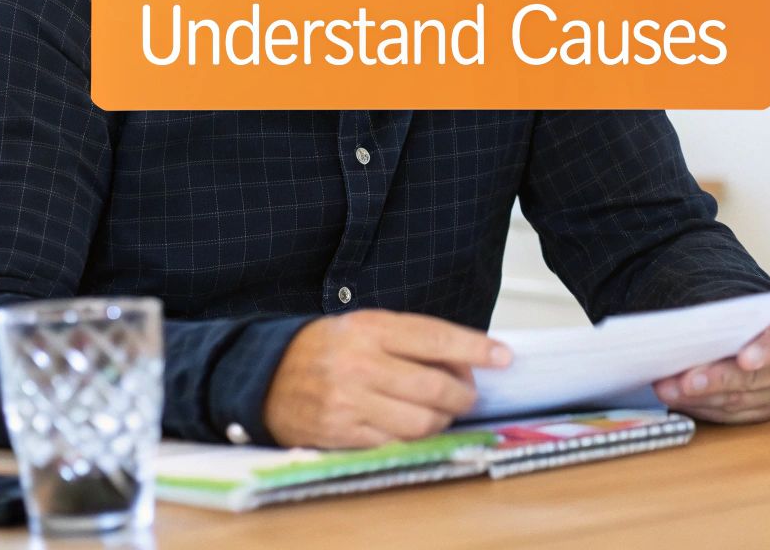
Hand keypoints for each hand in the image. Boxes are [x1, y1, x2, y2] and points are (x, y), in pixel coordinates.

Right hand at [264, 310, 512, 447]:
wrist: (266, 376)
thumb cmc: (327, 349)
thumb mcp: (365, 327)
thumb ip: (411, 341)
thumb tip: (466, 363)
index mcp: (369, 328)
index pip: (434, 338)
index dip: (475, 349)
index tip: (503, 356)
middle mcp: (359, 363)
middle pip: (434, 387)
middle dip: (463, 395)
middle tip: (469, 394)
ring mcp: (349, 402)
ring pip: (420, 422)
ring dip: (442, 421)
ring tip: (439, 411)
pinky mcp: (341, 433)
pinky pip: (395, 443)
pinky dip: (413, 437)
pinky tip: (412, 426)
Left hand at [653, 304, 769, 423]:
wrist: (755, 326)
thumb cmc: (744, 311)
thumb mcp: (740, 303)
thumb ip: (725, 315)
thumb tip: (688, 330)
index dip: (766, 351)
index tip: (744, 360)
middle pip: (754, 378)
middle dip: (715, 381)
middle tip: (684, 381)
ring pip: (738, 401)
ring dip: (699, 397)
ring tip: (668, 390)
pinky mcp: (766, 410)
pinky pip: (732, 415)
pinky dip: (702, 407)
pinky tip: (679, 400)